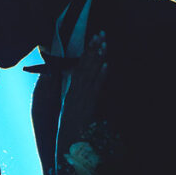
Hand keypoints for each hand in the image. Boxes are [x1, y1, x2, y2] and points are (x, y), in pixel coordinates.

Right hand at [59, 33, 108, 148]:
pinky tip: (106, 66)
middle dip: (93, 49)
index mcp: (72, 89)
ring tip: (104, 44)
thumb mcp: (72, 105)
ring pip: (90, 73)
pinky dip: (100, 76)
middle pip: (85, 65)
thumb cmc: (71, 125)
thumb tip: (82, 80)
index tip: (94, 38)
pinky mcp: (88, 104)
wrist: (69, 140)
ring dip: (97, 58)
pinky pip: (95, 88)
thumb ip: (78, 92)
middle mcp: (76, 90)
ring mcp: (82, 96)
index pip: (79, 65)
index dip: (87, 51)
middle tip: (101, 34)